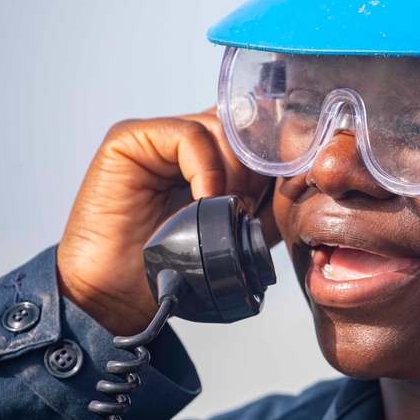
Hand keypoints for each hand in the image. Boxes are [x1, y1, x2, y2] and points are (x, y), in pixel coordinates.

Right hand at [57, 111, 276, 335]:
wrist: (121, 294)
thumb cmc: (176, 267)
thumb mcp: (241, 230)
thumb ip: (267, 201)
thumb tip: (298, 176)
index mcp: (209, 157)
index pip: (252, 132)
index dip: (274, 154)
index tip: (287, 185)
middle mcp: (183, 140)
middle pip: (240, 126)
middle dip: (258, 164)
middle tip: (253, 205)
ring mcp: (157, 137)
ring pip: (220, 128)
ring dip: (235, 170)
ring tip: (232, 208)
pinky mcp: (130, 139)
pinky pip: (188, 135)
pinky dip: (207, 167)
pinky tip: (208, 200)